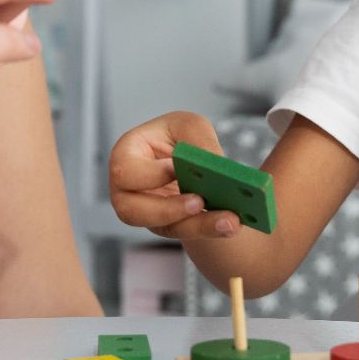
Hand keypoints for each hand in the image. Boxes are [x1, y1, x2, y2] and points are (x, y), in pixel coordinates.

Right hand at [108, 112, 241, 238]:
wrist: (189, 161)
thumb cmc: (180, 137)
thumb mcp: (190, 127)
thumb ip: (200, 143)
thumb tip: (214, 167)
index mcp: (125, 154)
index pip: (126, 171)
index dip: (150, 174)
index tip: (176, 169)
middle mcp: (127, 189)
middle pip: (132, 211)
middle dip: (168, 209)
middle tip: (200, 202)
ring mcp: (144, 212)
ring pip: (162, 227)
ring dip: (197, 225)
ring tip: (230, 220)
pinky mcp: (167, 226)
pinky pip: (185, 232)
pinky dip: (210, 228)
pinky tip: (233, 224)